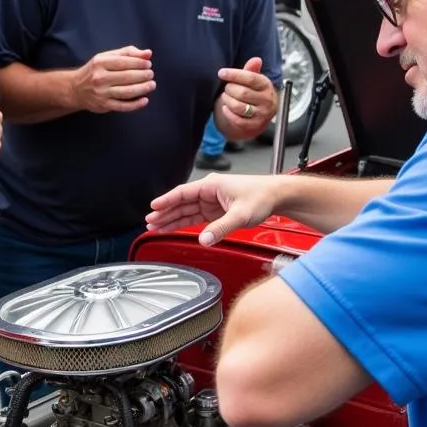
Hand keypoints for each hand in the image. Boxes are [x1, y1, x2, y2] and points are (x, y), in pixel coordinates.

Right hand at [72, 46, 154, 113]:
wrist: (75, 89)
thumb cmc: (95, 70)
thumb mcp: (107, 57)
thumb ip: (128, 53)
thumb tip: (148, 53)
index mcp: (100, 63)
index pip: (124, 62)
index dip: (139, 63)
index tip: (148, 64)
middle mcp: (100, 78)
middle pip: (127, 77)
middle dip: (143, 76)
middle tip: (151, 74)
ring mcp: (101, 93)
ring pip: (126, 92)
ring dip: (142, 89)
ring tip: (151, 85)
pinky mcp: (104, 105)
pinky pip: (123, 106)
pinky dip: (135, 104)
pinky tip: (145, 100)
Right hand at [146, 173, 280, 246]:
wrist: (277, 197)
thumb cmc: (261, 197)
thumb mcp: (240, 214)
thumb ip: (220, 228)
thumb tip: (203, 240)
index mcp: (211, 186)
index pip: (183, 193)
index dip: (167, 201)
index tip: (153, 207)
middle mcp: (209, 192)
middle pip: (181, 203)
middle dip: (165, 213)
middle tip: (149, 222)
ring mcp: (211, 202)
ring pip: (186, 211)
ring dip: (171, 219)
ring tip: (155, 227)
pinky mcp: (216, 211)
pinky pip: (195, 217)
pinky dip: (183, 223)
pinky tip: (172, 228)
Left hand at [216, 57, 276, 137]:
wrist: (260, 114)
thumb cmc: (253, 93)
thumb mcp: (253, 80)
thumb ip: (251, 71)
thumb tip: (256, 60)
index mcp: (266, 85)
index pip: (250, 78)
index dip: (234, 75)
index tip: (222, 73)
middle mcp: (267, 100)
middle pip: (242, 93)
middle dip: (229, 89)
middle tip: (227, 88)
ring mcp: (261, 114)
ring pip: (238, 106)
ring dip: (227, 101)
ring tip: (226, 97)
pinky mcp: (254, 125)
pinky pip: (237, 120)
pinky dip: (228, 113)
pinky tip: (226, 108)